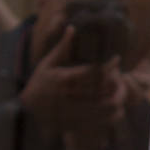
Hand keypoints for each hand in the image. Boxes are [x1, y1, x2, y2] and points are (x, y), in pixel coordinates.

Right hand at [20, 27, 126, 149]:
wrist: (28, 108)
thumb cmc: (40, 81)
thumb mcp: (47, 63)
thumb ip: (62, 47)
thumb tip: (72, 28)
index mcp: (62, 78)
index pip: (90, 71)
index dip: (106, 65)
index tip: (116, 59)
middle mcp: (68, 94)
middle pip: (98, 87)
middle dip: (113, 81)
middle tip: (121, 75)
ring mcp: (71, 109)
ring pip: (100, 105)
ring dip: (113, 97)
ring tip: (121, 90)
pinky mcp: (74, 121)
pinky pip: (96, 119)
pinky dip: (109, 113)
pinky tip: (115, 107)